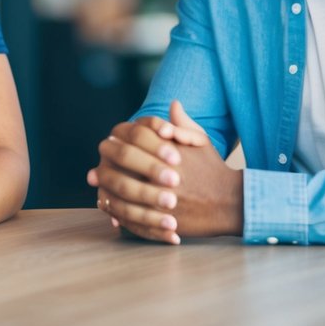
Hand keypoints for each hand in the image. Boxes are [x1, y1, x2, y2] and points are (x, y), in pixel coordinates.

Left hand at [88, 102, 239, 242]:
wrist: (230, 202)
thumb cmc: (213, 169)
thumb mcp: (201, 141)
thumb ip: (183, 124)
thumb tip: (173, 104)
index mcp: (168, 152)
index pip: (131, 143)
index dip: (116, 144)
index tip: (108, 145)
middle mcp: (162, 175)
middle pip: (121, 170)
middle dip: (104, 171)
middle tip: (94, 173)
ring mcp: (161, 200)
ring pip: (123, 197)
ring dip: (107, 194)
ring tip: (100, 194)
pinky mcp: (162, 221)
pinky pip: (132, 219)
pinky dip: (119, 216)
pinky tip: (113, 212)